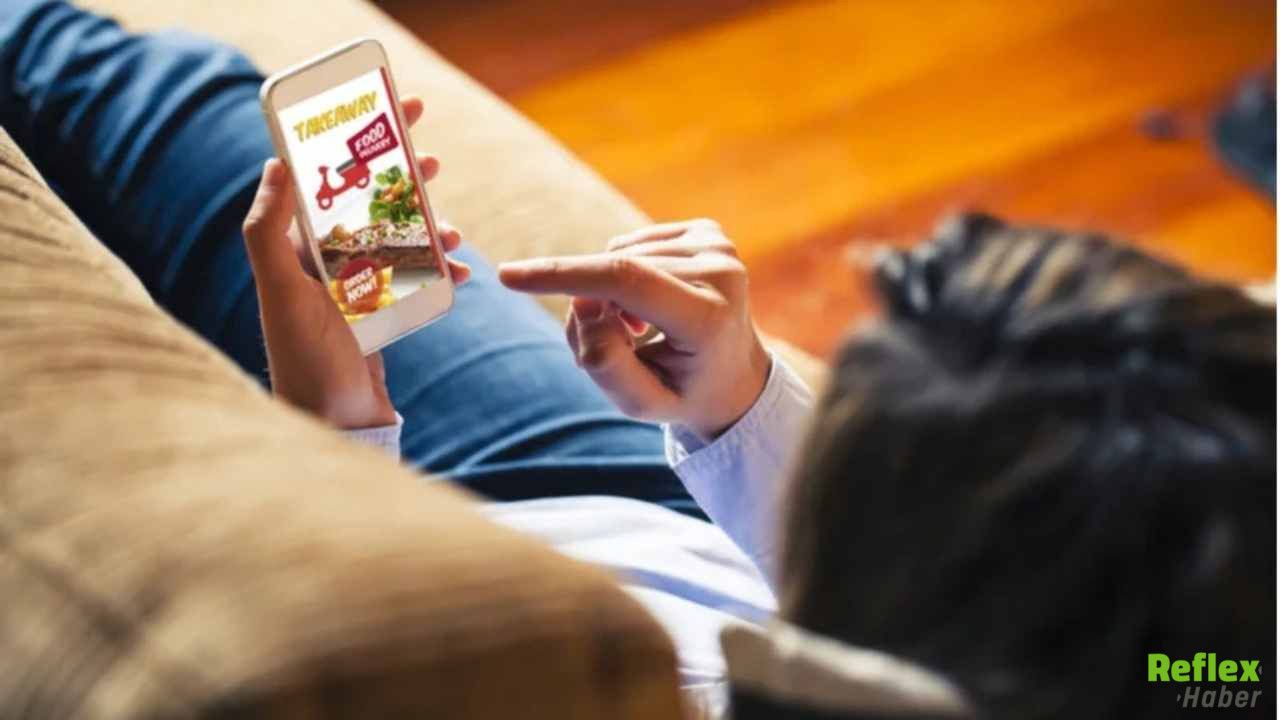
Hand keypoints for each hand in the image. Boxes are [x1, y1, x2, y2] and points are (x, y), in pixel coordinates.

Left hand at [241, 97, 468, 428]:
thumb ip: (268, 230)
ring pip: (396, 238)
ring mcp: (352, 290)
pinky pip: (414, 280)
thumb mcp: (282, 292)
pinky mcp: (377, 317)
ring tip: (452, 227)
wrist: (335, 427)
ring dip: (426, 225)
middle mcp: (320, 265)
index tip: (387, 111)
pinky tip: (462, 274)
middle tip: (430, 153)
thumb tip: (275, 163)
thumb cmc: (306, 361)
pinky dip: (440, 272)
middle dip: (399, 176)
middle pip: (365, 203)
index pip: (324, 178)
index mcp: (294, 249)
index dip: (355, 140)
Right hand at [498, 219, 769, 438]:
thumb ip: (603, 361)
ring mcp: (720, 246)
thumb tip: (582, 300)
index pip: (624, 280)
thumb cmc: (683, 393)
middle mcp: (722, 272)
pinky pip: (634, 244)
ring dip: (611, 292)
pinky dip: (628, 274)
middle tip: (614, 344)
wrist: (736, 376)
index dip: (563, 274)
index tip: (509, 276)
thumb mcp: (640, 402)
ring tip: (641, 330)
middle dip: (590, 305)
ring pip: (619, 255)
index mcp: (710, 318)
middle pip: (615, 273)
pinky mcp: (710, 232)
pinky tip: (654, 304)